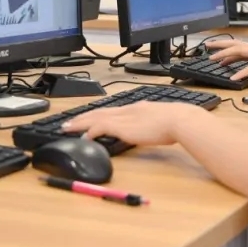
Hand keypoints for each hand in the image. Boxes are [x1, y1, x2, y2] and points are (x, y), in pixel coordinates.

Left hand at [61, 101, 202, 145]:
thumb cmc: (176, 123)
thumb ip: (151, 123)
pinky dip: (91, 131)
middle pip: (99, 112)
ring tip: (68, 128)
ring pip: (96, 118)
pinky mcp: (123, 127)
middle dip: (83, 117)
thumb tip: (150, 129)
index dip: (97, 114)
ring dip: (81, 123)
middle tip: (68, 122)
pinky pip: (101, 127)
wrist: (179, 120)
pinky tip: (84, 138)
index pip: (111, 110)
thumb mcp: (160, 121)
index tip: (87, 117)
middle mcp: (127, 110)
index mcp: (136, 108)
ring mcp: (124, 117)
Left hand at [206, 39, 247, 79]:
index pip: (237, 46)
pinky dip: (241, 72)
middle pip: (234, 44)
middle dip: (219, 45)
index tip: (213, 51)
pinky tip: (233, 78)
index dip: (224, 48)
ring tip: (214, 59)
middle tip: (207, 47)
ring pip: (239, 51)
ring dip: (225, 54)